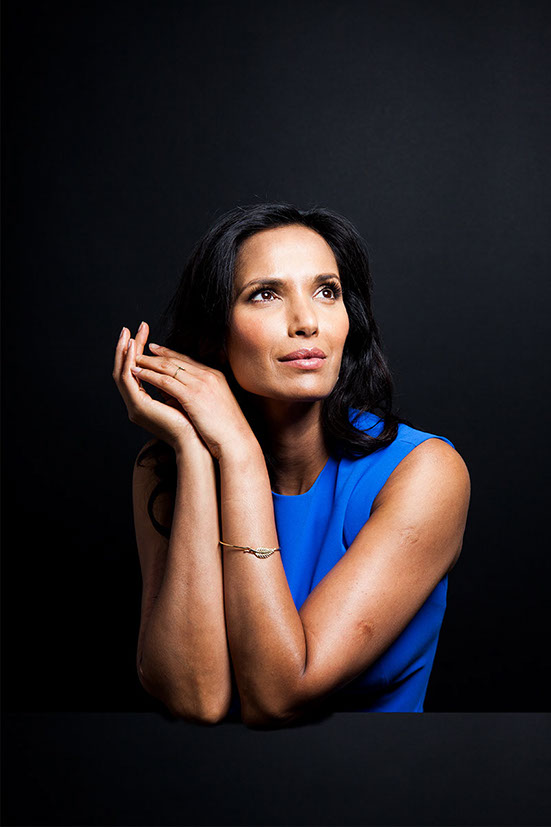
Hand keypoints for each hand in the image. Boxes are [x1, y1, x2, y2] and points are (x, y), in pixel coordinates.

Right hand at [112, 321, 205, 451]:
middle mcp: (136, 405)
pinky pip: (128, 380)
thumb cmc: (194, 422)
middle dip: (126, 349)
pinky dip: (129, 363)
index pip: (136, 373)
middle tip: (127, 328)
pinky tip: (133, 348)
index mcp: (144, 403)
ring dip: (124, 353)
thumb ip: (170, 384)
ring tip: (127, 334)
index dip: (137, 353)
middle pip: (125, 371)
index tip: (141, 334)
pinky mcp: (139, 407)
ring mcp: (135, 407)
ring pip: (122, 373)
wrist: (197, 442)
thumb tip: (171, 366)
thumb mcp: (180, 397)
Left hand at [129, 340, 256, 461]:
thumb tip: (171, 395)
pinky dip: (149, 375)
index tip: (155, 350)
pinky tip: (137, 373)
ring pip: (168, 367)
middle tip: (139, 349)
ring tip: (133, 359)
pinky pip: (165, 381)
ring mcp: (200, 384)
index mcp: (214, 376)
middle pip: (176, 360)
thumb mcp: (212, 405)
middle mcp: (207, 375)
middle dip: (155, 354)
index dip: (169, 354)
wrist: (236, 440)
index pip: (187, 360)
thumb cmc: (225, 429)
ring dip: (148, 362)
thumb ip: (194, 396)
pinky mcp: (193, 395)